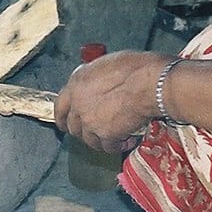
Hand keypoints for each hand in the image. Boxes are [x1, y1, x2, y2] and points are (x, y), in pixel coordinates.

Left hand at [55, 50, 170, 154]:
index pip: (60, 106)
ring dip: (102, 140)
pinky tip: (128, 140)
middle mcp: (79, 103)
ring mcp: (90, 121)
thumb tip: (99, 84)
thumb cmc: (137, 69)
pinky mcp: (104, 135)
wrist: (151, 84)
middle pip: (73, 127)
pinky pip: (108, 147)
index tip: (66, 123)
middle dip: (85, 131)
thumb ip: (96, 78)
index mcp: (77, 82)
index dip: (64, 117)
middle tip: (96, 131)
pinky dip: (118, 146)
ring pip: (89, 140)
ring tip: (116, 136)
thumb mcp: (108, 64)